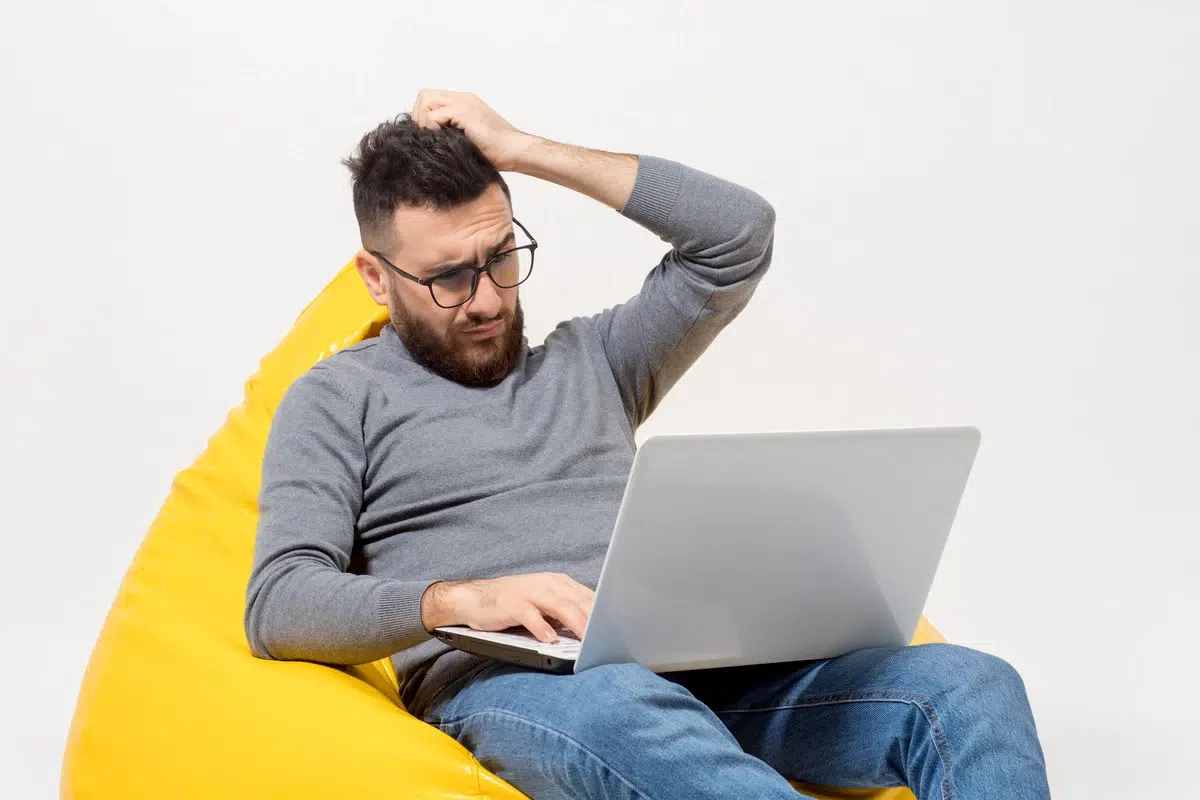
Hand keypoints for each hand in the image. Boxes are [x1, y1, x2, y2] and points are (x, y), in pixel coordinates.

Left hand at [410, 89, 533, 170]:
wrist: (515, 150)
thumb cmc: (496, 151)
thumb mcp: (468, 137)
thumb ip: (452, 131)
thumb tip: (428, 140)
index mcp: (463, 102)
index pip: (431, 99)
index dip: (423, 115)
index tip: (427, 135)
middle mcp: (462, 98)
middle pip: (424, 95)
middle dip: (419, 116)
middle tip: (425, 137)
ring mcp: (463, 103)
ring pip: (426, 101)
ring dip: (424, 121)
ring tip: (434, 138)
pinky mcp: (463, 112)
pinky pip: (433, 116)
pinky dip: (432, 129)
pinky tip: (443, 141)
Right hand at [421, 572, 594, 642]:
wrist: (475, 598)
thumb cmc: (514, 603)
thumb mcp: (545, 605)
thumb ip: (568, 613)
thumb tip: (595, 631)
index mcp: (559, 584)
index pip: (589, 597)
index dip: (605, 613)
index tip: (619, 629)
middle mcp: (548, 584)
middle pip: (578, 601)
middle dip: (596, 619)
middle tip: (610, 637)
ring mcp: (530, 593)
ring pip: (560, 606)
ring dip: (576, 622)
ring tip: (588, 639)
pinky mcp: (513, 605)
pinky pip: (530, 616)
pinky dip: (542, 627)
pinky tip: (550, 639)